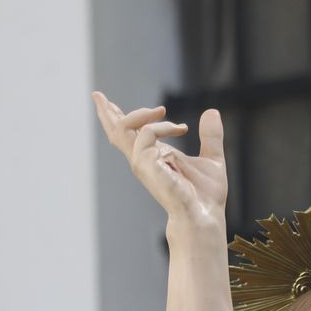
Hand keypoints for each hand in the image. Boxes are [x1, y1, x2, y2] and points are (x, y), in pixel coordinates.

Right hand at [92, 91, 227, 229]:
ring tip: (163, 110)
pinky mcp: (146, 164)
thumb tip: (212, 112)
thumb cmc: (207, 195)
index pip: (130, 135)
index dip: (118, 118)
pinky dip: (163, 126)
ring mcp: (141, 162)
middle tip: (97, 95)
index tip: (107, 102)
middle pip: (115, 132)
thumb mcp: (212, 158)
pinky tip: (180, 128)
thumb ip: (210, 136)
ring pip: (124, 127)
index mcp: (154, 157)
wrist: (205, 214)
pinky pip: (147, 133)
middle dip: (106, 112)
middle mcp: (143, 159)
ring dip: (143, 113)